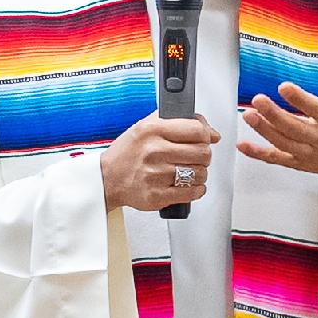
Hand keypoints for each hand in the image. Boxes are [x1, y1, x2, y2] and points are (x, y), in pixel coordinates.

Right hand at [99, 113, 218, 213]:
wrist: (106, 178)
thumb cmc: (128, 152)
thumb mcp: (146, 126)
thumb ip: (178, 122)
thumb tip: (211, 132)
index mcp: (152, 129)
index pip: (196, 130)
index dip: (206, 135)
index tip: (205, 139)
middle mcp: (154, 151)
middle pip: (202, 153)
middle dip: (204, 155)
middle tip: (196, 157)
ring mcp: (155, 175)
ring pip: (200, 174)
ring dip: (200, 174)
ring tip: (189, 171)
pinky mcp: (157, 195)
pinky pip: (191, 193)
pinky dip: (196, 189)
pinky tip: (188, 185)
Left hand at [242, 34, 317, 285]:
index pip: (317, 109)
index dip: (300, 99)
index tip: (284, 86)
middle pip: (296, 128)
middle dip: (275, 115)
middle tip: (257, 100)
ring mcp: (310, 153)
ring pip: (284, 144)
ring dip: (264, 131)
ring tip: (248, 115)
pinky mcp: (300, 163)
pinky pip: (277, 159)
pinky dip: (259, 154)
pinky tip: (243, 144)